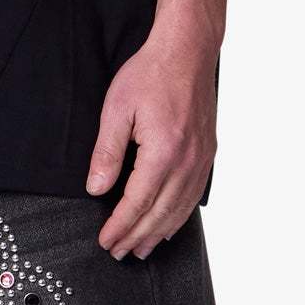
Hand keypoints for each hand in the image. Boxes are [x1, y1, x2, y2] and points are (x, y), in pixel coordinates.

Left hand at [86, 22, 217, 259]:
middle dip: (136, 237)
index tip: (105, 241)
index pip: (137, 203)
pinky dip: (179, 217)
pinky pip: (193, 196)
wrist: (188, 50)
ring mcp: (201, 159)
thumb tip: (97, 189)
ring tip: (141, 250)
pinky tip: (168, 227)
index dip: (120, 226)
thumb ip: (106, 152)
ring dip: (158, 234)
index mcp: (163, 152)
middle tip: (118, 253)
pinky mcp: (207, 154)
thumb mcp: (117, 109)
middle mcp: (187, 161)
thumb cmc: (151, 74)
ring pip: (179, 210)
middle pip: (159, 214)